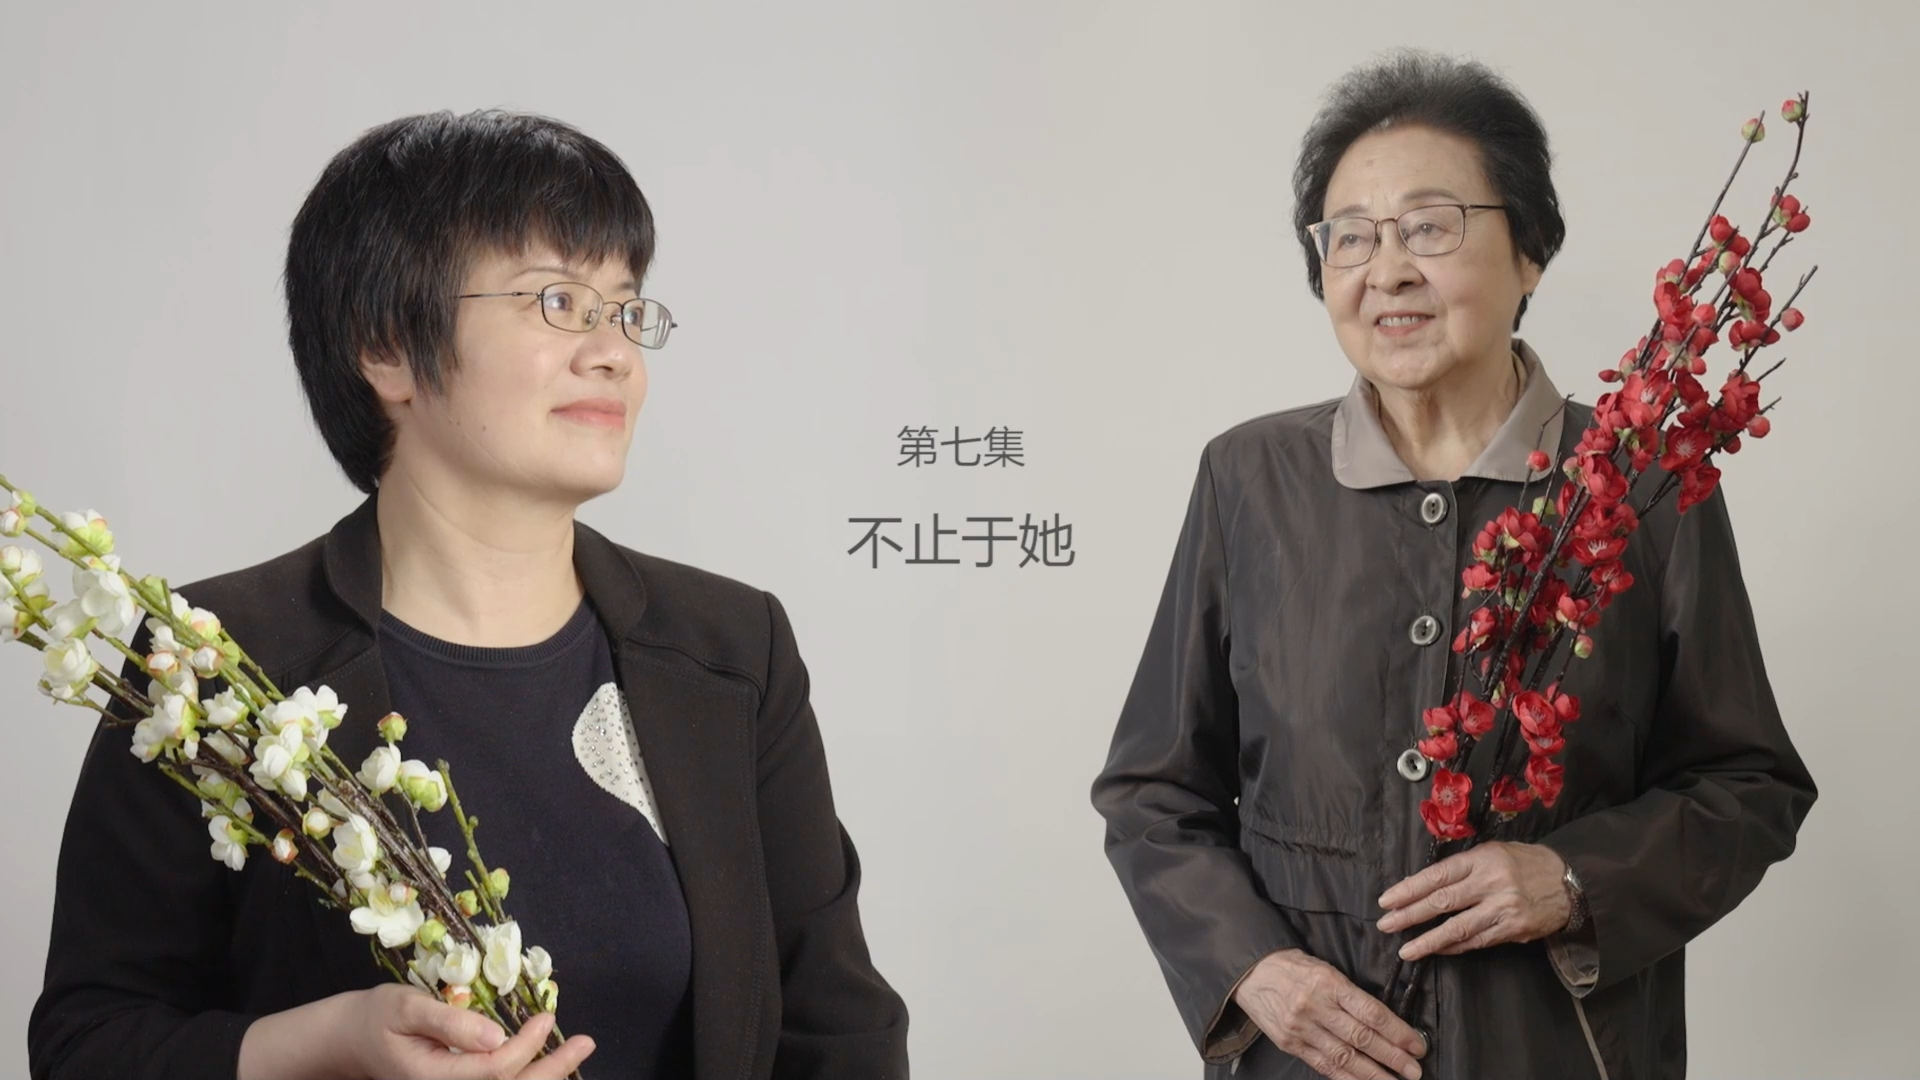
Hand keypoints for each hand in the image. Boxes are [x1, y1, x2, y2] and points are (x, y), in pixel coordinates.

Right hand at [237, 983, 596, 1079]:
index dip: (526, 1045)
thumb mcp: (405, 1008)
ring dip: (544, 1077)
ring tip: (577, 1052)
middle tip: (586, 1042)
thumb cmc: (376, 1017)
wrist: (350, 1040)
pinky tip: (547, 1066)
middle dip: (551, 1070)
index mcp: (430, 1077)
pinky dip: (524, 1079)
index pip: (493, 1069)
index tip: (548, 1016)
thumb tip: (496, 1034)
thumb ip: (448, 1021)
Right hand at [1232, 948, 1426, 1079]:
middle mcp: (1315, 1007)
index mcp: (1328, 983)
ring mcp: (1301, 1028)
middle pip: (1362, 1038)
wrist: (1250, 972)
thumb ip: (1351, 994)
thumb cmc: (1293, 967)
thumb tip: (1385, 1021)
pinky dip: (1346, 1078)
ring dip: (1373, 1074)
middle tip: (1414, 1070)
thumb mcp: (1325, 968)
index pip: (1371, 1012)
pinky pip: (1323, 1066)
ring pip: (1344, 1057)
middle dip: (1392, 1057)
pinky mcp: (1290, 1044)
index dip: (1398, 1031)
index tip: (1416, 1044)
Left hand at [1376, 841, 1570, 961]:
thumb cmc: (1524, 863)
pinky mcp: (1513, 930)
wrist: (1570, 881)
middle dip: (1410, 915)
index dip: (1409, 889)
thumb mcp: (1493, 852)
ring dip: (1429, 941)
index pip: (1437, 876)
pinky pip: (1477, 941)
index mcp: (1482, 859)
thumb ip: (1462, 868)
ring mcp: (1503, 908)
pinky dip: (1455, 947)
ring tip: (1406, 950)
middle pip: (1442, 901)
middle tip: (1385, 925)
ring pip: (1458, 928)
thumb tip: (1422, 886)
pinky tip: (1438, 950)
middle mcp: (1491, 883)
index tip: (1387, 900)